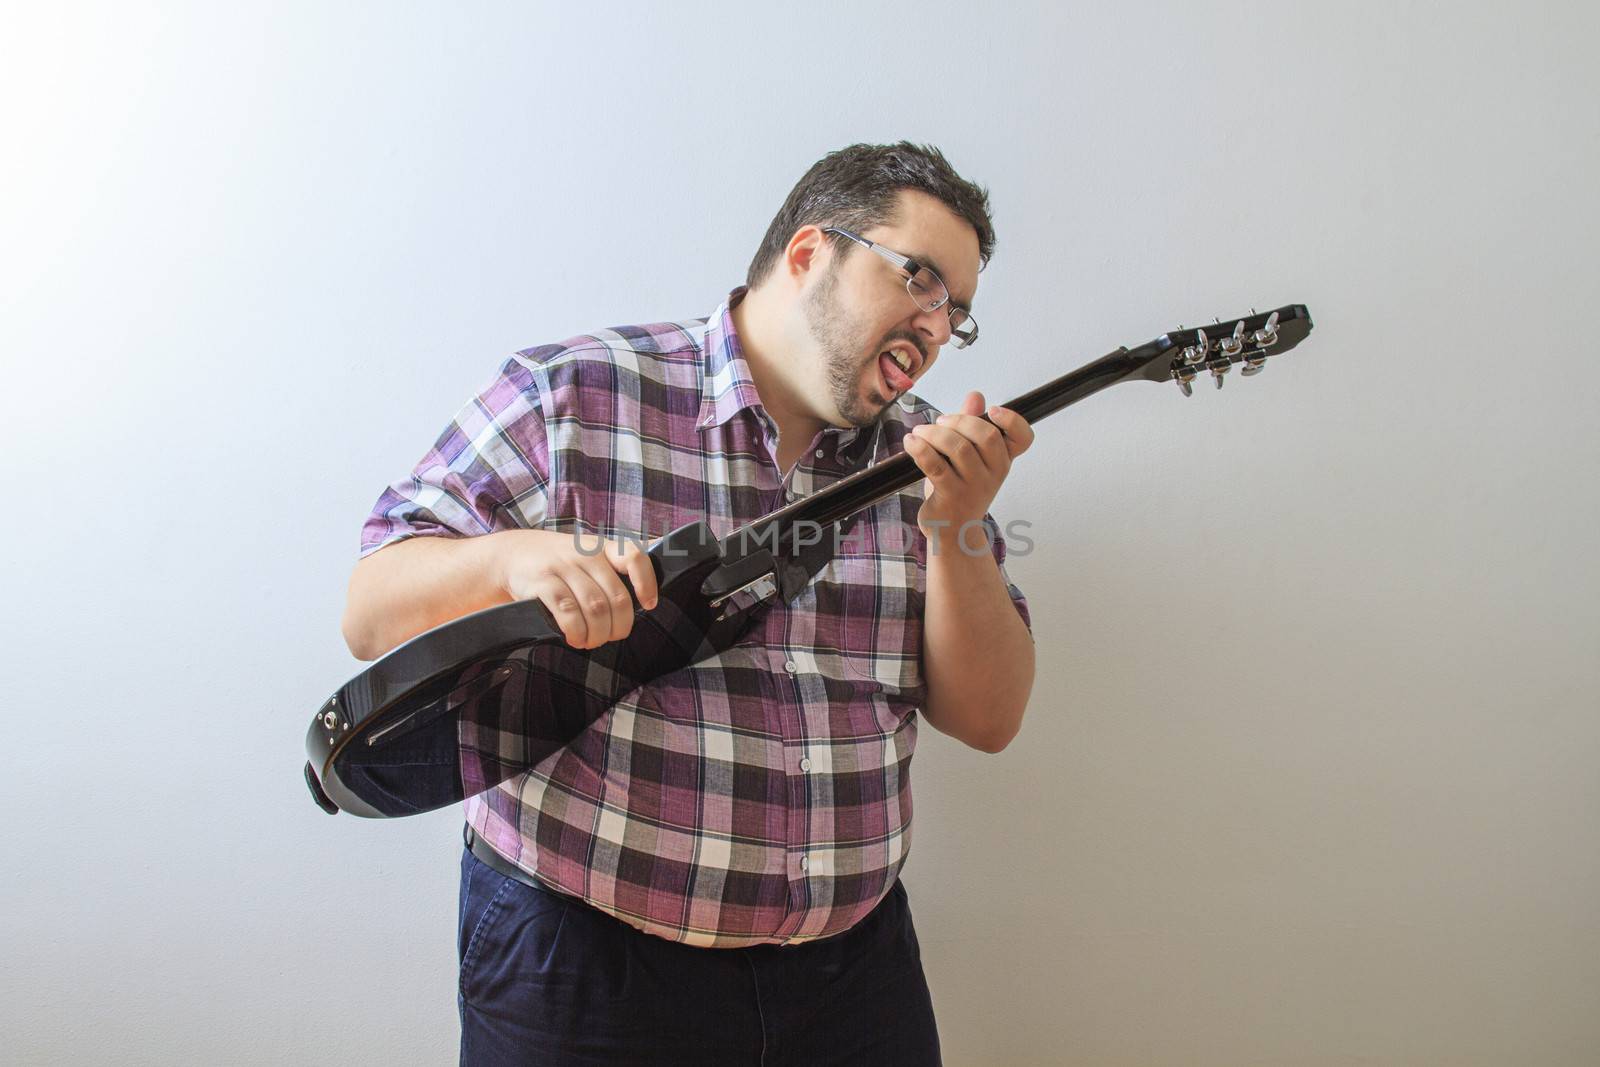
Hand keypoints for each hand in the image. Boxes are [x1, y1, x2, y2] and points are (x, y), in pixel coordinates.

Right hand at [491, 529, 658, 648]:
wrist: (512, 554)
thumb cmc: (560, 562)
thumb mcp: (589, 553)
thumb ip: (616, 568)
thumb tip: (652, 593)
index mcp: (603, 547)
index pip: (635, 557)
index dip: (647, 583)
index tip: (649, 605)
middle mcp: (585, 555)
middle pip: (617, 597)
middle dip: (619, 626)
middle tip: (612, 637)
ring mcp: (563, 568)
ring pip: (595, 609)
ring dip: (598, 634)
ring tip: (592, 641)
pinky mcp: (542, 583)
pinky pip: (568, 613)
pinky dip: (576, 632)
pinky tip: (575, 638)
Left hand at [904, 390, 1033, 546]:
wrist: (951, 531)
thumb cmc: (959, 489)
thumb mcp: (968, 457)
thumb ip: (971, 425)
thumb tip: (976, 397)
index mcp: (1003, 461)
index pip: (1023, 438)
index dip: (1012, 420)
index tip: (993, 410)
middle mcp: (994, 473)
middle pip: (986, 435)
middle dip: (959, 420)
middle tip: (940, 421)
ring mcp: (974, 486)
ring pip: (958, 447)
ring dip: (934, 433)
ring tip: (919, 433)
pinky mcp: (950, 496)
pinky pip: (934, 464)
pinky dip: (920, 448)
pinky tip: (911, 442)